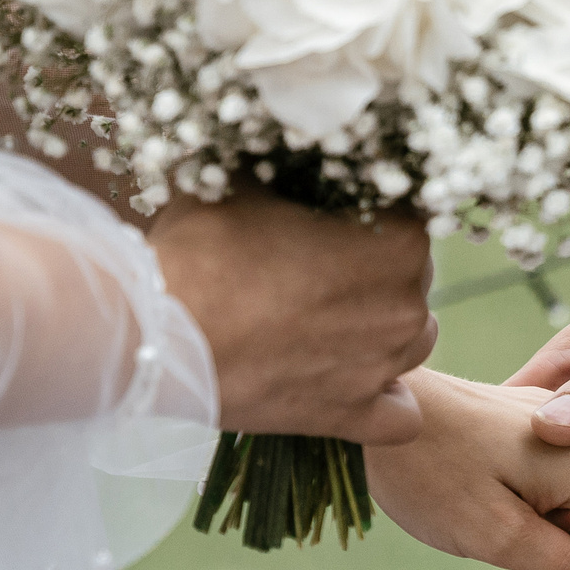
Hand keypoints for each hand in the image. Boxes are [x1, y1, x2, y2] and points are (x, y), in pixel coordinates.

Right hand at [152, 191, 437, 444]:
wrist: (154, 332)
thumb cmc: (200, 249)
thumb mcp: (244, 181)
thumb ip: (288, 170)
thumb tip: (290, 152)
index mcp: (398, 242)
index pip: (410, 214)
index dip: (371, 208)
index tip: (332, 211)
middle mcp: (405, 307)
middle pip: (412, 276)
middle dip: (375, 265)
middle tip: (316, 262)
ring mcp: (383, 367)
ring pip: (414, 339)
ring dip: (384, 325)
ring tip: (330, 316)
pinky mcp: (351, 416)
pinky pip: (401, 418)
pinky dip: (385, 400)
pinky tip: (353, 381)